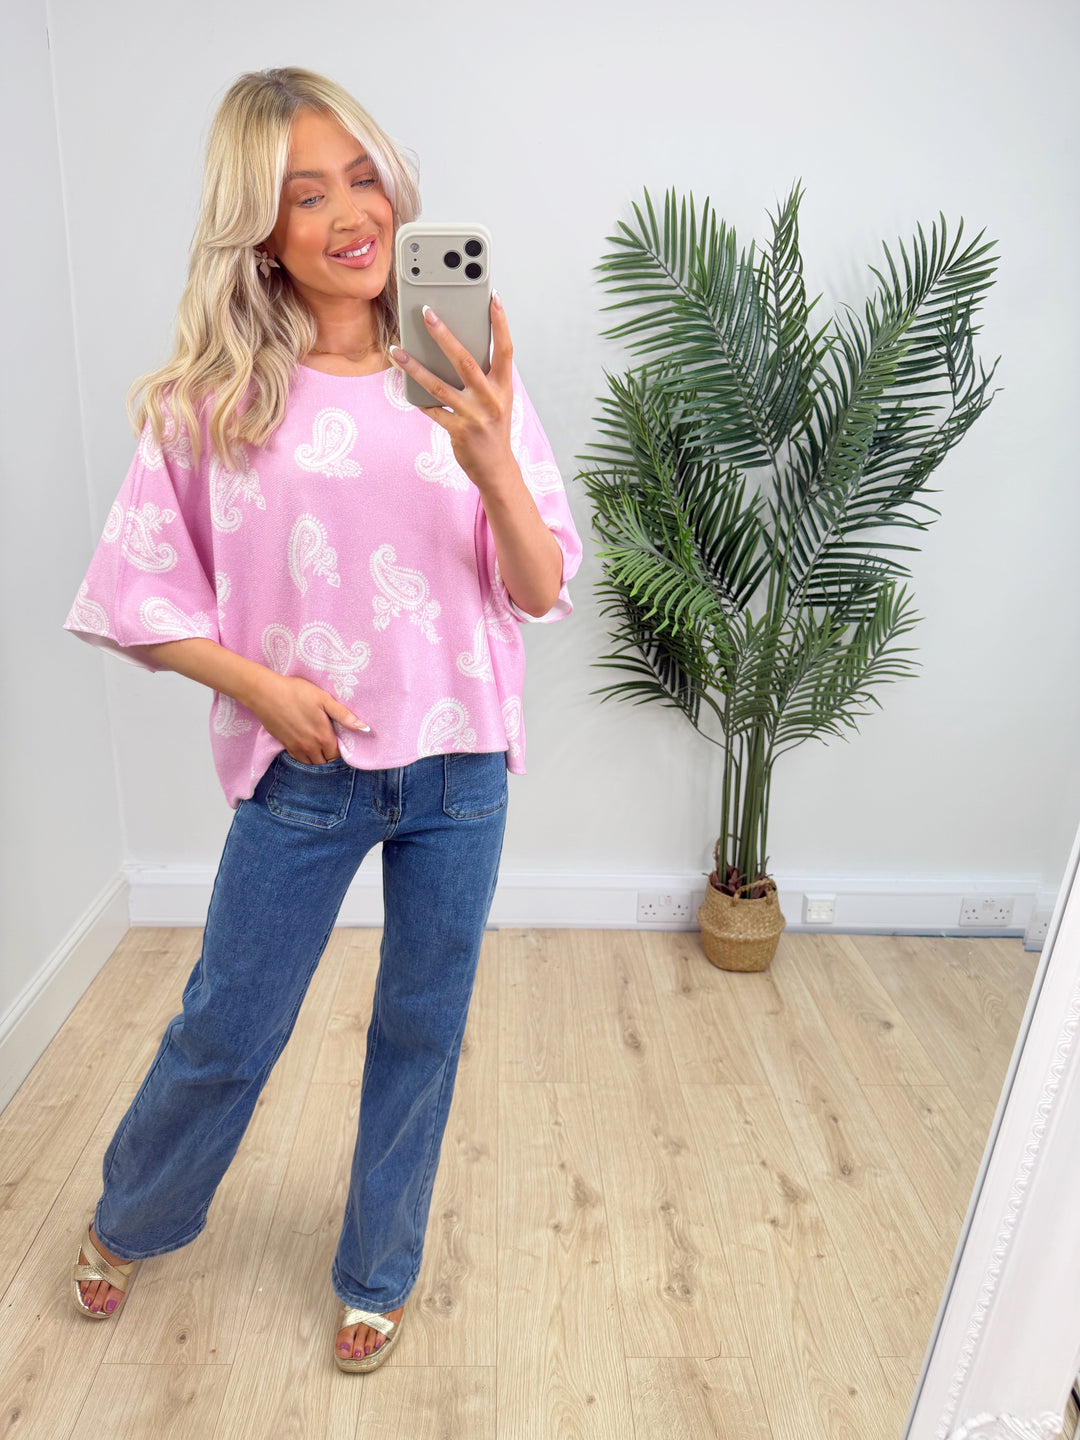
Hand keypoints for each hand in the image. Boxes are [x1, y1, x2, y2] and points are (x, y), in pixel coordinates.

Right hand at [249, 673, 368, 763]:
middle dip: (330, 756)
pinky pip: (298, 760)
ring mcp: (296, 748)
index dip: (340, 750)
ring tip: (319, 746)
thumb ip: (344, 715)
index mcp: (323, 736)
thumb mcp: (324, 699)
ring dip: (317, 758)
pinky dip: (305, 757)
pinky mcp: (284, 745)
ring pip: (311, 763)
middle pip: (325, 762)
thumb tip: (365, 728)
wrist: (266, 693)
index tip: (339, 740)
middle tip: (330, 743)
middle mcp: (310, 747)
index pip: (337, 755)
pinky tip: (306, 745)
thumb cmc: (297, 692)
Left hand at [390, 293, 514, 490]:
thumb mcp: (497, 400)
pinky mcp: (459, 431)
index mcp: (504, 387)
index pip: (505, 349)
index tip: (494, 297)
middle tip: (427, 313)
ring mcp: (474, 416)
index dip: (500, 323)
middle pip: (465, 361)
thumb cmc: (493, 428)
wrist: (497, 469)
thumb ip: (484, 377)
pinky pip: (433, 410)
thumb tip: (455, 347)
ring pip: (439, 386)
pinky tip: (404, 385)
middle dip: (444, 336)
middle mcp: (491, 399)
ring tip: (396, 351)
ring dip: (415, 367)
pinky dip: (418, 398)